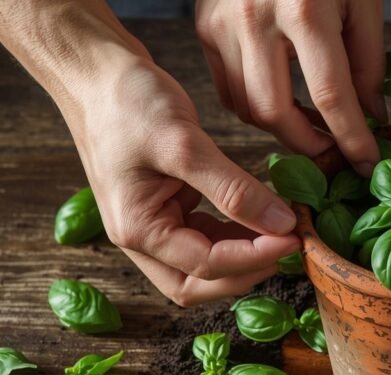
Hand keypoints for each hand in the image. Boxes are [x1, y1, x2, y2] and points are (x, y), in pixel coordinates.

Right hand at [66, 58, 299, 305]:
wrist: (96, 73)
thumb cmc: (126, 102)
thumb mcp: (184, 144)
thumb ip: (233, 189)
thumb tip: (281, 224)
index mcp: (137, 230)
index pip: (205, 265)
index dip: (254, 257)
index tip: (294, 237)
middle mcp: (141, 238)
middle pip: (199, 285)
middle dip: (246, 273)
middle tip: (290, 247)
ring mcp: (153, 226)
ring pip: (203, 266)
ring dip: (243, 257)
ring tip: (282, 233)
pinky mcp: (167, 210)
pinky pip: (204, 238)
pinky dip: (235, 236)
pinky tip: (261, 218)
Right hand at [195, 0, 384, 174]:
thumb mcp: (363, 2)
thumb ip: (369, 63)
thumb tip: (371, 118)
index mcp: (304, 9)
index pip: (332, 97)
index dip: (354, 140)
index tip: (370, 166)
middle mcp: (254, 18)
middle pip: (276, 113)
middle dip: (310, 145)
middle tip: (336, 152)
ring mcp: (221, 24)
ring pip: (247, 108)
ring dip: (283, 130)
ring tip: (313, 130)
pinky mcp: (204, 27)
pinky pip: (228, 90)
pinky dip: (255, 108)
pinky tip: (282, 104)